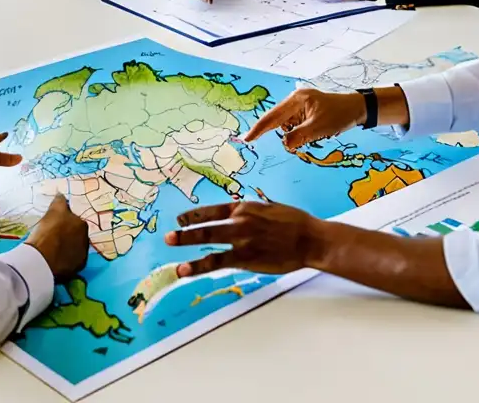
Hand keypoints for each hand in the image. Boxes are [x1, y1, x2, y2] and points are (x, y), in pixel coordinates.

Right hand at [25, 194, 89, 280]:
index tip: (53, 227)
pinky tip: (54, 261)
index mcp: (82, 225)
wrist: (42, 259)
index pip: (74, 221)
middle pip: (76, 236)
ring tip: (52, 251)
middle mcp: (86, 240)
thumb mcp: (53, 211)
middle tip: (52, 239)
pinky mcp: (77, 269)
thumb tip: (61, 194)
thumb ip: (59, 201)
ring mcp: (82, 255)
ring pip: (74, 249)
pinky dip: (64, 261)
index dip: (63, 224)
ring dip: (67, 249)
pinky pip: (70, 262)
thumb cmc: (48, 232)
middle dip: (67, 236)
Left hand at [164, 201, 328, 275]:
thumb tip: (240, 213)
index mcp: (245, 207)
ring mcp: (241, 239)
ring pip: (207, 242)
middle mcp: (239, 221)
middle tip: (168, 237)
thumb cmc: (295, 223)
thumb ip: (252, 211)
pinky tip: (185, 270)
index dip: (195, 215)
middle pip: (206, 226)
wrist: (310, 238)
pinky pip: (217, 261)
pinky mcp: (246, 257)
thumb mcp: (271, 208)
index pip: (213, 210)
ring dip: (186, 244)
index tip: (181, 219)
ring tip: (171, 250)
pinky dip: (199, 266)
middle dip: (185, 232)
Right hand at [241, 88, 365, 150]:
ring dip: (291, 134)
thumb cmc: (339, 115)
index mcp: (296, 100)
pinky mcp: (305, 111)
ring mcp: (300, 105)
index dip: (259, 129)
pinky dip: (297, 133)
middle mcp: (295, 100)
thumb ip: (299, 137)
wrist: (357, 108)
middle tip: (266, 141)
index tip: (247, 139)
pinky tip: (310, 135)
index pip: (272, 117)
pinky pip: (294, 124)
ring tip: (312, 135)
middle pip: (277, 119)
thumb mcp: (318, 129)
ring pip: (286, 124)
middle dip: (275, 132)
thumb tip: (284, 144)